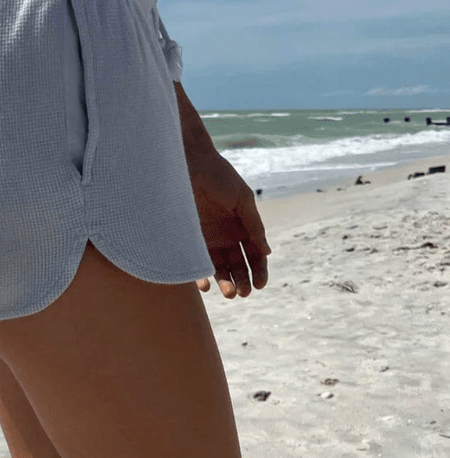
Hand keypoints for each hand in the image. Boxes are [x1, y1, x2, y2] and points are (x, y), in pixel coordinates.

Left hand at [187, 149, 270, 297]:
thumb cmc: (219, 177)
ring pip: (218, 268)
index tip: (259, 285)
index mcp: (243, 227)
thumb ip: (254, 225)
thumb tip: (267, 252)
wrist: (189, 164)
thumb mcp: (242, 199)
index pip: (255, 255)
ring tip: (228, 293)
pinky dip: (200, 276)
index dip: (258, 271)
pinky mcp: (189, 240)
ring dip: (225, 282)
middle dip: (242, 281)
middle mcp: (227, 237)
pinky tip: (205, 285)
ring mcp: (208, 240)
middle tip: (242, 293)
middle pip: (237, 266)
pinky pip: (196, 263)